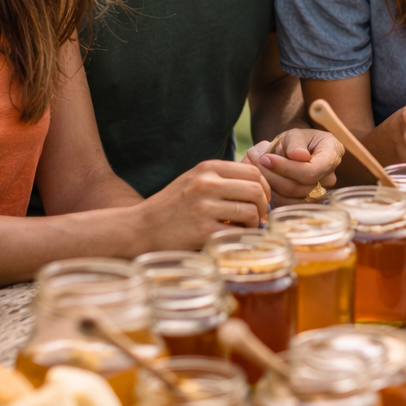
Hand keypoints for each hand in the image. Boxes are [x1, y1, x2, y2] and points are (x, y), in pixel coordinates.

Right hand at [139, 161, 271, 248]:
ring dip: (254, 223)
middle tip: (259, 217)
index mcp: (207, 168)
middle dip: (264, 206)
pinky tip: (231, 237)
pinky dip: (240, 236)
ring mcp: (204, 208)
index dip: (264, 187)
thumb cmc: (172, 206)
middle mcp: (206, 184)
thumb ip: (222, 178)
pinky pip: (237, 232)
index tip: (261, 200)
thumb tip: (260, 184)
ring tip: (244, 228)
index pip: (253, 171)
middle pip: (256, 190)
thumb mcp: (194, 180)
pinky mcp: (202, 231)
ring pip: (251, 212)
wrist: (141, 228)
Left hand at [244, 128, 343, 203]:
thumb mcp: (295, 134)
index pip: (312, 170)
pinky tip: (264, 181)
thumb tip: (298, 155)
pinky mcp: (306, 204)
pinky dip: (271, 194)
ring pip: (291, 199)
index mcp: (332, 154)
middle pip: (301, 187)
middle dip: (273, 175)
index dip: (287, 168)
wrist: (297, 153)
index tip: (265, 158)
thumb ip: (295, 142)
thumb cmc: (297, 141)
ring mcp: (320, 193)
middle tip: (254, 162)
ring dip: (269, 185)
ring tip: (257, 169)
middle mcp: (330, 177)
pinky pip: (286, 206)